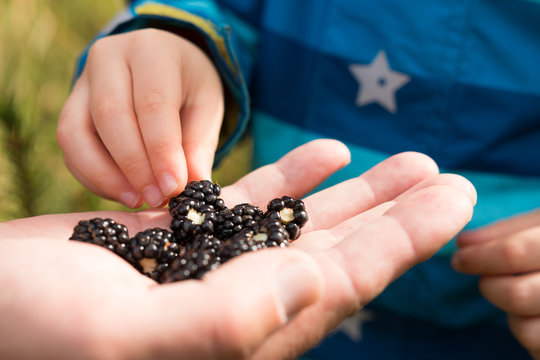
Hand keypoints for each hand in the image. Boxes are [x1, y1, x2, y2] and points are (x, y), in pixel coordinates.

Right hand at [0, 140, 475, 359]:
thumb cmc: (28, 331)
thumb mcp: (118, 334)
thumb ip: (220, 322)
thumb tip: (311, 285)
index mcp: (238, 339)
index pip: (340, 288)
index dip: (401, 245)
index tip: (453, 203)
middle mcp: (236, 308)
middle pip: (336, 255)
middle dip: (395, 217)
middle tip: (451, 179)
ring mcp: (211, 271)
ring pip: (300, 227)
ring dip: (354, 194)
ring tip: (407, 161)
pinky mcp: (182, 241)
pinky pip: (249, 204)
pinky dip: (287, 178)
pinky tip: (325, 155)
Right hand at [57, 28, 223, 207]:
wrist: (162, 64)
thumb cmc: (188, 86)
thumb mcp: (207, 107)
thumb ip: (199, 145)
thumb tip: (193, 188)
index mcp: (152, 51)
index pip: (151, 103)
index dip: (161, 150)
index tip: (173, 187)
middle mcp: (109, 58)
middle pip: (110, 116)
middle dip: (134, 166)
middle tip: (157, 198)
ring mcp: (82, 82)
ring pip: (76, 133)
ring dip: (105, 176)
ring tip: (138, 200)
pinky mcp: (69, 107)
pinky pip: (70, 148)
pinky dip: (93, 177)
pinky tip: (123, 192)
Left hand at [452, 210, 539, 358]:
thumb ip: (508, 232)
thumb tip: (463, 244)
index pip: (514, 252)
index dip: (478, 257)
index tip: (460, 259)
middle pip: (516, 294)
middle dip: (491, 287)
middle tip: (487, 279)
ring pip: (527, 330)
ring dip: (511, 315)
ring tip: (520, 294)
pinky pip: (539, 350)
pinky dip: (530, 334)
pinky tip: (537, 315)